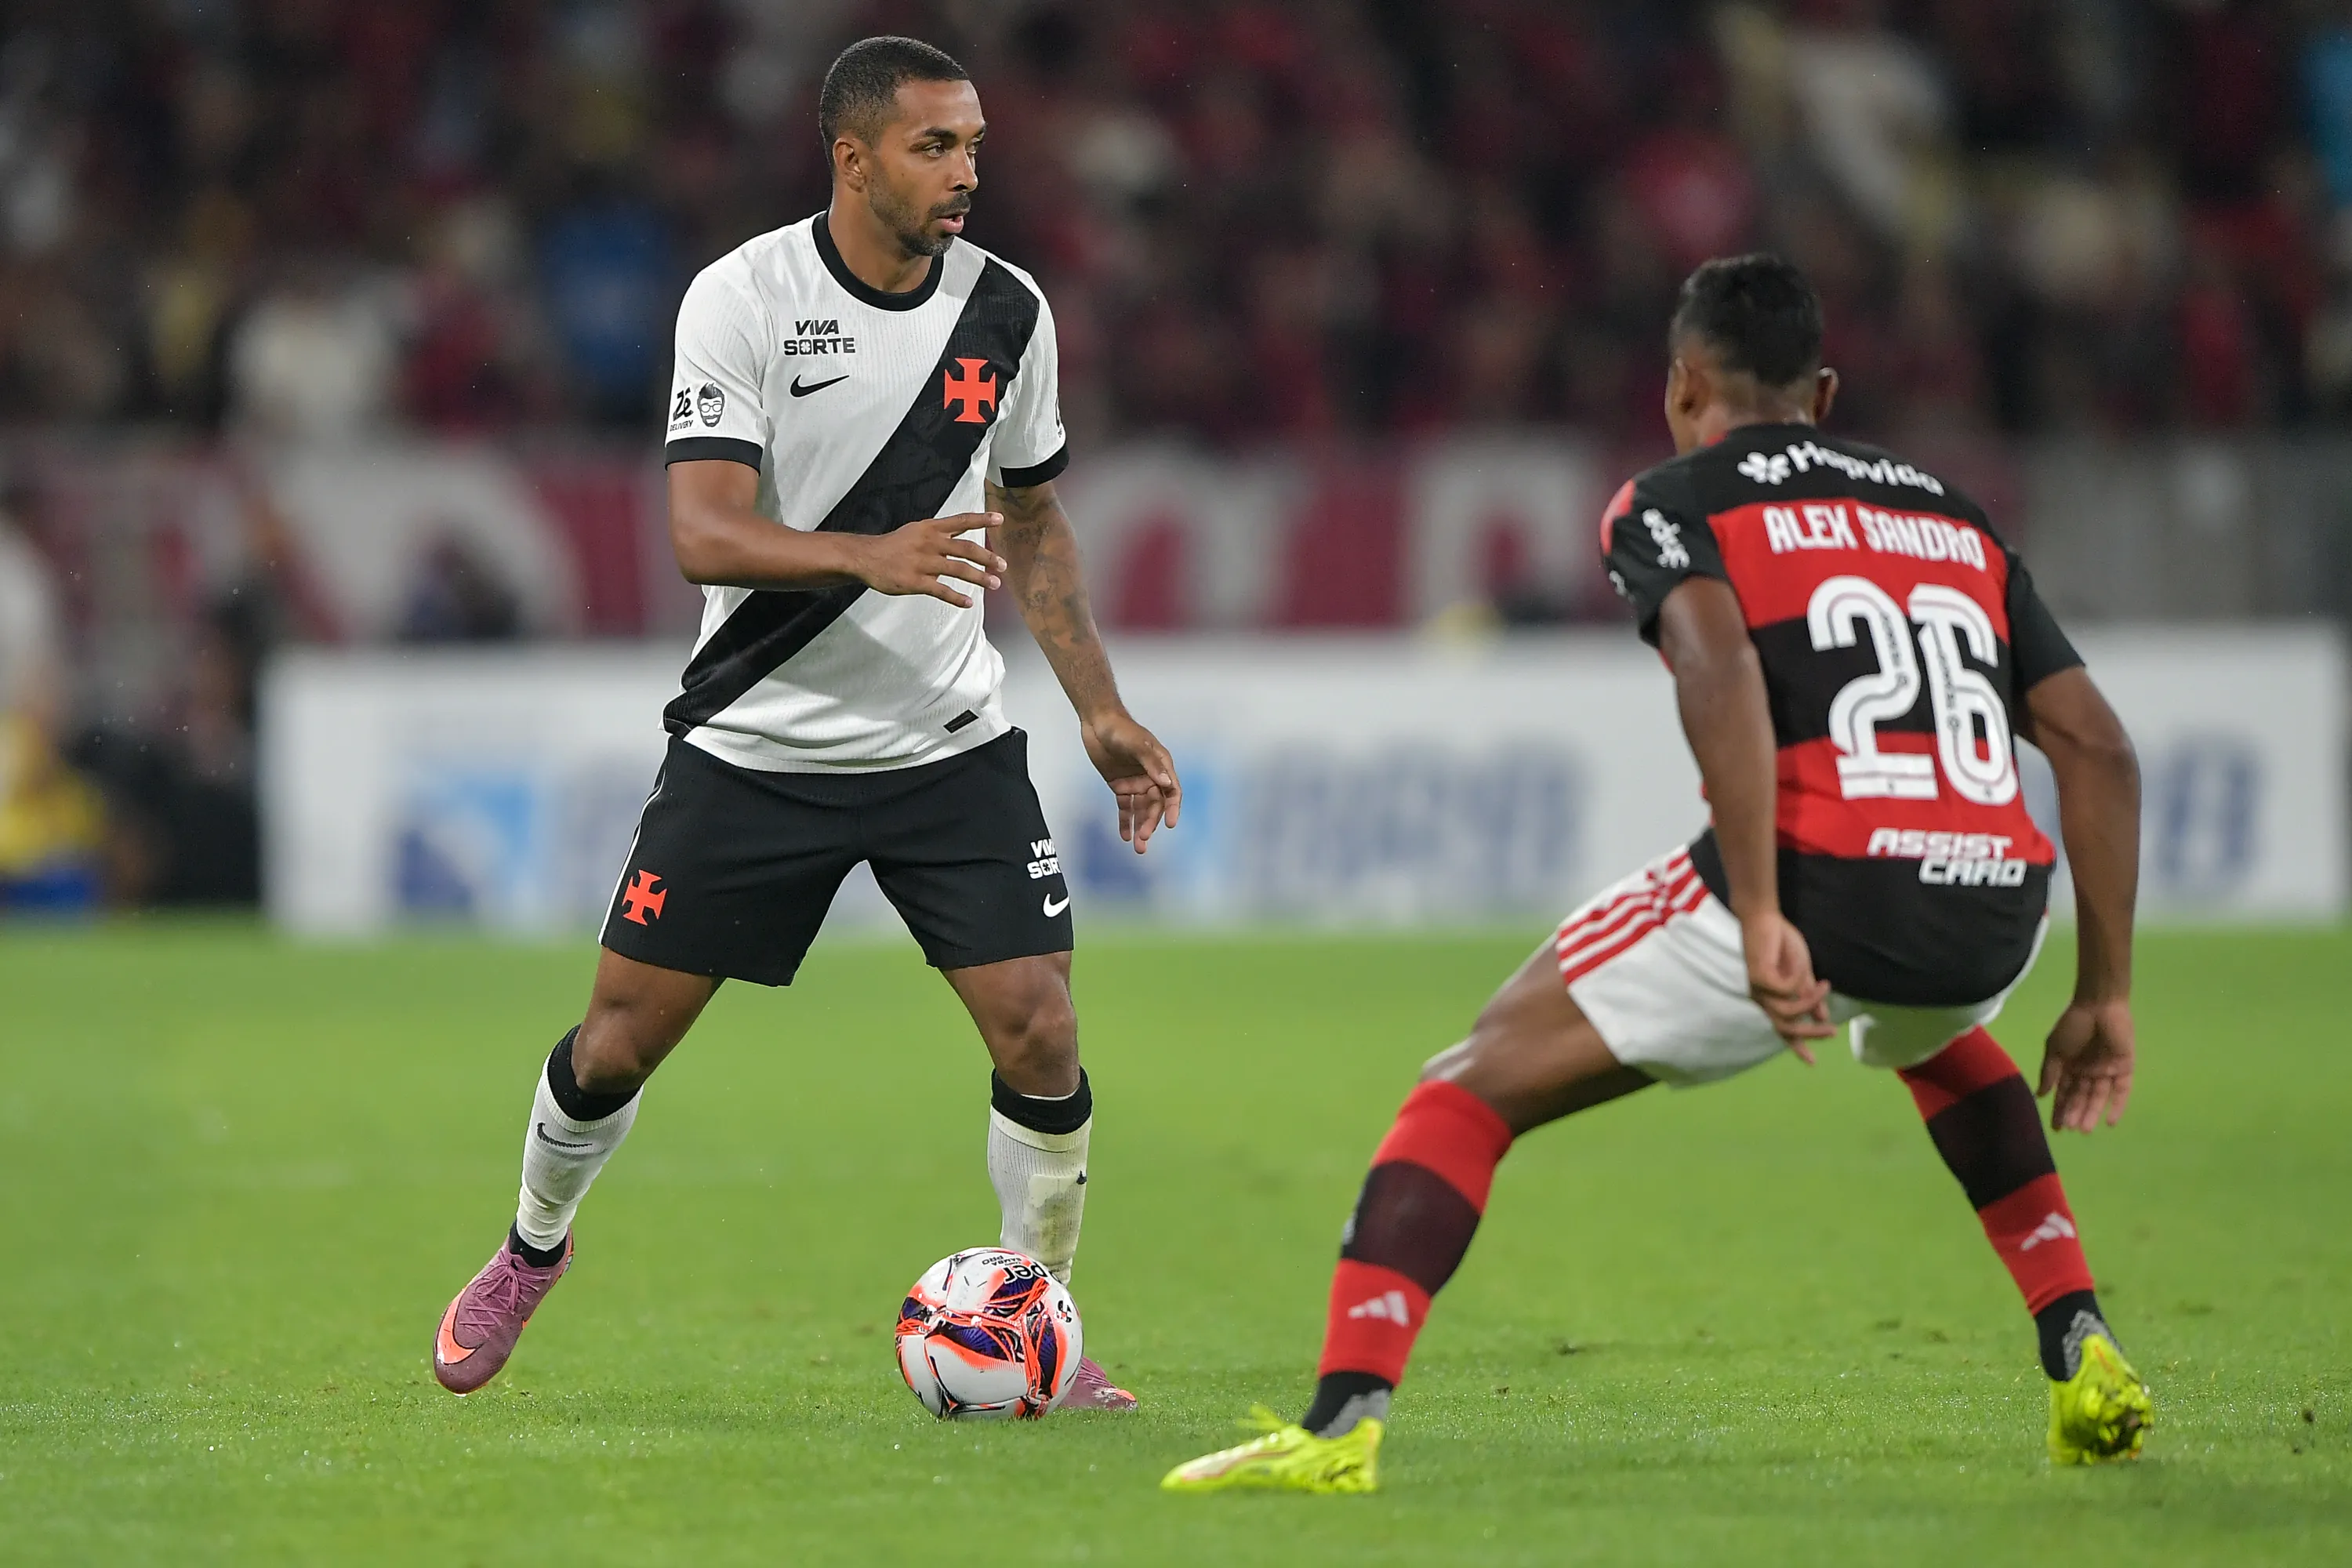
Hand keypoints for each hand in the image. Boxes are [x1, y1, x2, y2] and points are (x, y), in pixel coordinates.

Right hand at [850, 513, 1005, 607]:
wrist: (865, 557)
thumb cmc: (892, 546)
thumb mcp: (916, 532)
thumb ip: (939, 536)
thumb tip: (960, 544)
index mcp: (930, 528)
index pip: (961, 521)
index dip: (981, 520)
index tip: (999, 519)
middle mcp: (930, 543)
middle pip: (966, 548)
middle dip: (987, 557)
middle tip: (1002, 565)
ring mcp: (923, 562)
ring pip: (958, 569)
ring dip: (979, 578)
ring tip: (994, 584)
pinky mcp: (916, 581)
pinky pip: (941, 590)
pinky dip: (957, 598)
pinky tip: (968, 603)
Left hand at [1081, 709, 1180, 852]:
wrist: (1098, 722)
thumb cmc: (1121, 729)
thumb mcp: (1137, 745)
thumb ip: (1151, 764)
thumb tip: (1167, 782)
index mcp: (1161, 765)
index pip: (1172, 791)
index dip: (1172, 808)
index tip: (1170, 824)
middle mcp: (1151, 776)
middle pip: (1155, 805)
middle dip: (1151, 823)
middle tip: (1144, 840)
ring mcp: (1136, 782)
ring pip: (1141, 810)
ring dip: (1140, 827)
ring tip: (1138, 847)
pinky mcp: (1120, 786)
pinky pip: (1125, 807)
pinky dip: (1126, 821)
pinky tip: (1125, 836)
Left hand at [1741, 910, 1834, 1062]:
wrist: (1766, 919)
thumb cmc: (1781, 944)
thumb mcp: (1802, 974)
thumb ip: (1810, 995)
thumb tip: (1822, 1016)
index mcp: (1769, 999)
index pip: (1782, 1028)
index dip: (1797, 1046)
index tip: (1812, 1062)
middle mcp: (1760, 998)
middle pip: (1785, 1027)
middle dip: (1810, 1033)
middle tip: (1832, 1031)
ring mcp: (1757, 989)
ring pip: (1787, 1011)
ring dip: (1810, 1001)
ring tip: (1824, 986)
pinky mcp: (1758, 977)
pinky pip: (1786, 989)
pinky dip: (1799, 980)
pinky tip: (1804, 968)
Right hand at [2037, 998, 2134, 1132]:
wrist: (2099, 1006)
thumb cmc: (2073, 1025)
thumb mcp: (2054, 1048)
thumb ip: (2049, 1072)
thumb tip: (2041, 1095)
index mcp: (2070, 1066)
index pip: (2065, 1093)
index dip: (2060, 1110)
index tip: (2057, 1128)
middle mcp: (2088, 1072)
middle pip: (2082, 1097)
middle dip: (2076, 1114)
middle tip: (2072, 1130)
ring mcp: (2107, 1071)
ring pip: (2099, 1097)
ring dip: (2092, 1113)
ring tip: (2085, 1129)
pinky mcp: (2124, 1068)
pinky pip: (2122, 1091)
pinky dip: (2117, 1106)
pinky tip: (2110, 1122)